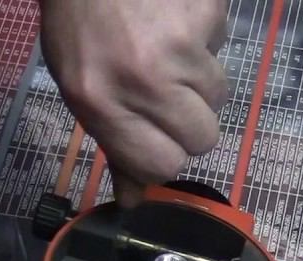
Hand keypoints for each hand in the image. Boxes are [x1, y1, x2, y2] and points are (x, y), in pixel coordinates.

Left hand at [38, 0, 228, 203]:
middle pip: (203, 139)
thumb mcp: (80, 87)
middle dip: (190, 120)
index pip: (162, 166)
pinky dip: (205, 36)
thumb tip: (136, 199)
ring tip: (167, 48)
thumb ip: (114, 142)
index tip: (158, 137)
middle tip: (165, 91)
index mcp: (101, 102)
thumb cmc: (79, 22)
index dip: (166, 154)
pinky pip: (222, 45)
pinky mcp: (206, 14)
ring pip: (220, 94)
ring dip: (200, 78)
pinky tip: (174, 18)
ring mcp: (179, 45)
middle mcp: (143, 79)